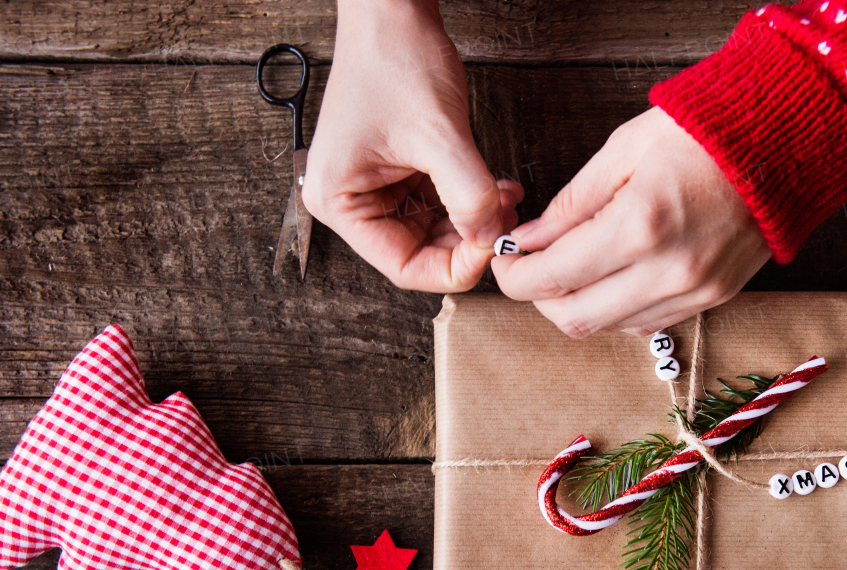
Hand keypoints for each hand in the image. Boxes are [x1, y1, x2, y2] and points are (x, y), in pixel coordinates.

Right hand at [302, 0, 521, 291]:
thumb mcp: (438, 135)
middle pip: (421, 251)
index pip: (403, 266)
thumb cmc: (394, 59)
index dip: (454, 267)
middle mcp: (353, 201)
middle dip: (470, 240)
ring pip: (437, 230)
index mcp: (340, 202)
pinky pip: (441, 204)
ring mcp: (378, 187)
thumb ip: (467, 194)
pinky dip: (472, 200)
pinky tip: (497, 188)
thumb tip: (490, 236)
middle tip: (506, 224)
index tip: (492, 249)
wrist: (392, 13)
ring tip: (505, 201)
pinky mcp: (401, 172)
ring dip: (476, 220)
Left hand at [491, 107, 769, 337]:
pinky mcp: (715, 298)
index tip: (505, 257)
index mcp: (640, 226)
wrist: (787, 138)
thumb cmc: (705, 131)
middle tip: (532, 265)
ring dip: (579, 304)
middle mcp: (669, 271)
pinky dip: (618, 308)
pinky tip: (614, 275)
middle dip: (541, 297)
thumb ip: (572, 204)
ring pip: (610, 328)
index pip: (553, 279)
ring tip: (573, 265)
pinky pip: (648, 323)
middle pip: (575, 319)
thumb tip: (530, 240)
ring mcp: (697, 292)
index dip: (514, 276)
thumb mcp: (624, 149)